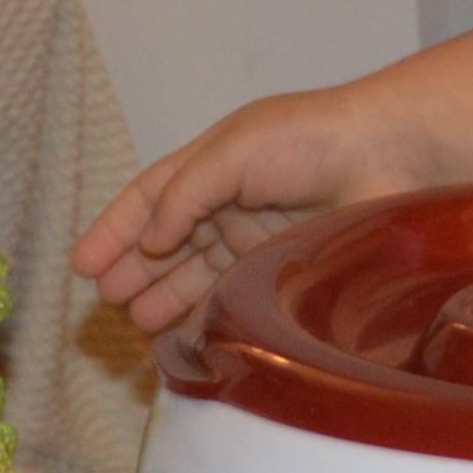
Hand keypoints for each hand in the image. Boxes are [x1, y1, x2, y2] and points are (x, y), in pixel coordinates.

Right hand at [74, 86, 443, 336]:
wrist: (391, 157)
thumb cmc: (311, 138)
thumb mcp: (232, 150)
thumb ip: (185, 192)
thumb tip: (151, 239)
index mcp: (215, 162)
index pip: (151, 197)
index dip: (114, 229)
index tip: (81, 264)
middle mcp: (233, 200)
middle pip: (169, 242)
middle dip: (134, 270)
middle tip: (104, 302)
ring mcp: (260, 238)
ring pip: (198, 274)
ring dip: (164, 297)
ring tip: (135, 323)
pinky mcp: (286, 272)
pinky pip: (234, 298)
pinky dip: (205, 315)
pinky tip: (182, 334)